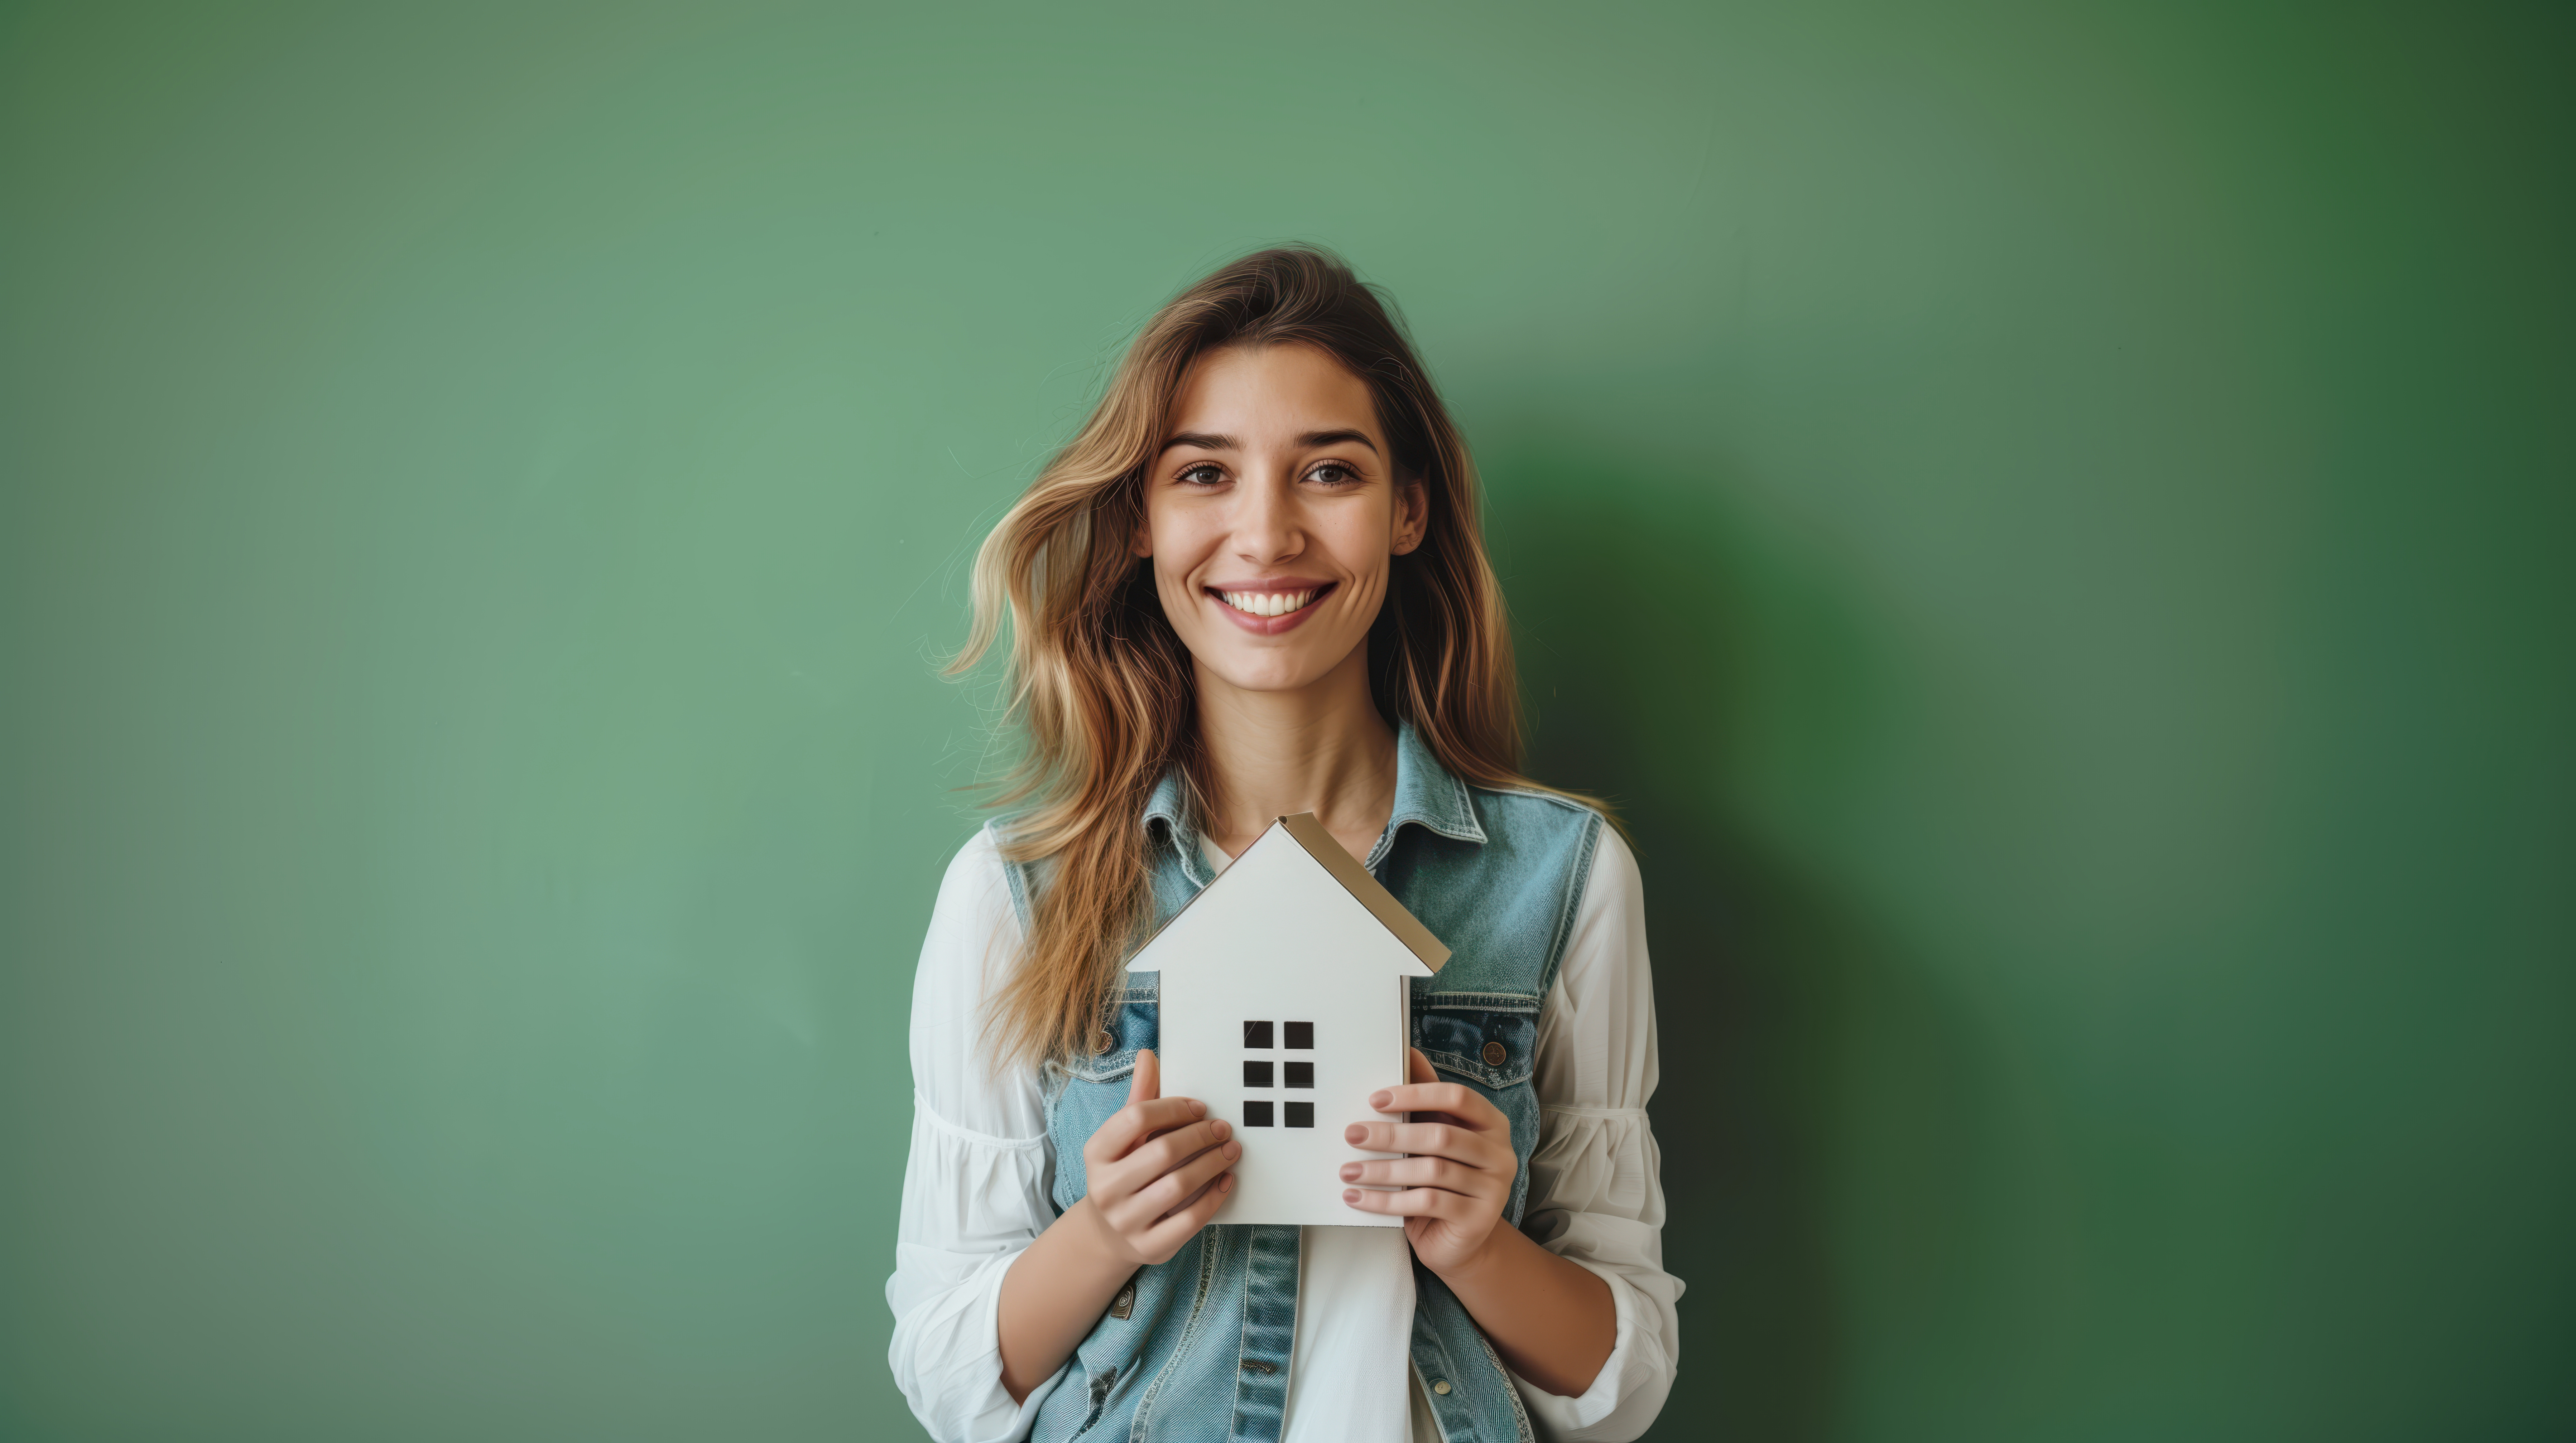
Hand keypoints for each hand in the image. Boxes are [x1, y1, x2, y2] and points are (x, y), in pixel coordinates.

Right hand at [1073, 1048, 1236, 1266]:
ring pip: (1178, 1187)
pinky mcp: (1149, 1247)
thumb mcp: (1124, 1137)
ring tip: (1231, 1150)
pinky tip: (1226, 1180)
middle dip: (1201, 1136)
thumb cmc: (1124, 1171)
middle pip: (1162, 1152)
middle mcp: (1105, 1188)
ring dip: (1212, 1164)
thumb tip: (1149, 1055)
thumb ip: (1140, 1098)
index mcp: (1096, 1153)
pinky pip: (1190, 1220)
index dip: (1173, 1108)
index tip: (1200, 1108)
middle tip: (1224, 1128)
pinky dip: (1214, 1198)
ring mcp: (1125, 1221)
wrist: (1108, 1232)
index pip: (1135, 1119)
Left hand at [1339, 1047, 1516, 1274]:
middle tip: (1352, 1134)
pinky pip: (1427, 1203)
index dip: (1416, 1093)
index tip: (1375, 1099)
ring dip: (1383, 1170)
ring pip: (1432, 1171)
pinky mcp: (1478, 1219)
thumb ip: (1427, 1099)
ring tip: (1349, 1170)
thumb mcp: (1436, 1134)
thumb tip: (1409, 1052)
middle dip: (1391, 1134)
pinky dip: (1387, 1201)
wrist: (1459, 1240)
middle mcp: (1500, 1153)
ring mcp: (1494, 1188)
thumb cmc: (1444, 1180)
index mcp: (1491, 1123)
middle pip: (1441, 1135)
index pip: (1457, 1096)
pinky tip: (1359, 1198)